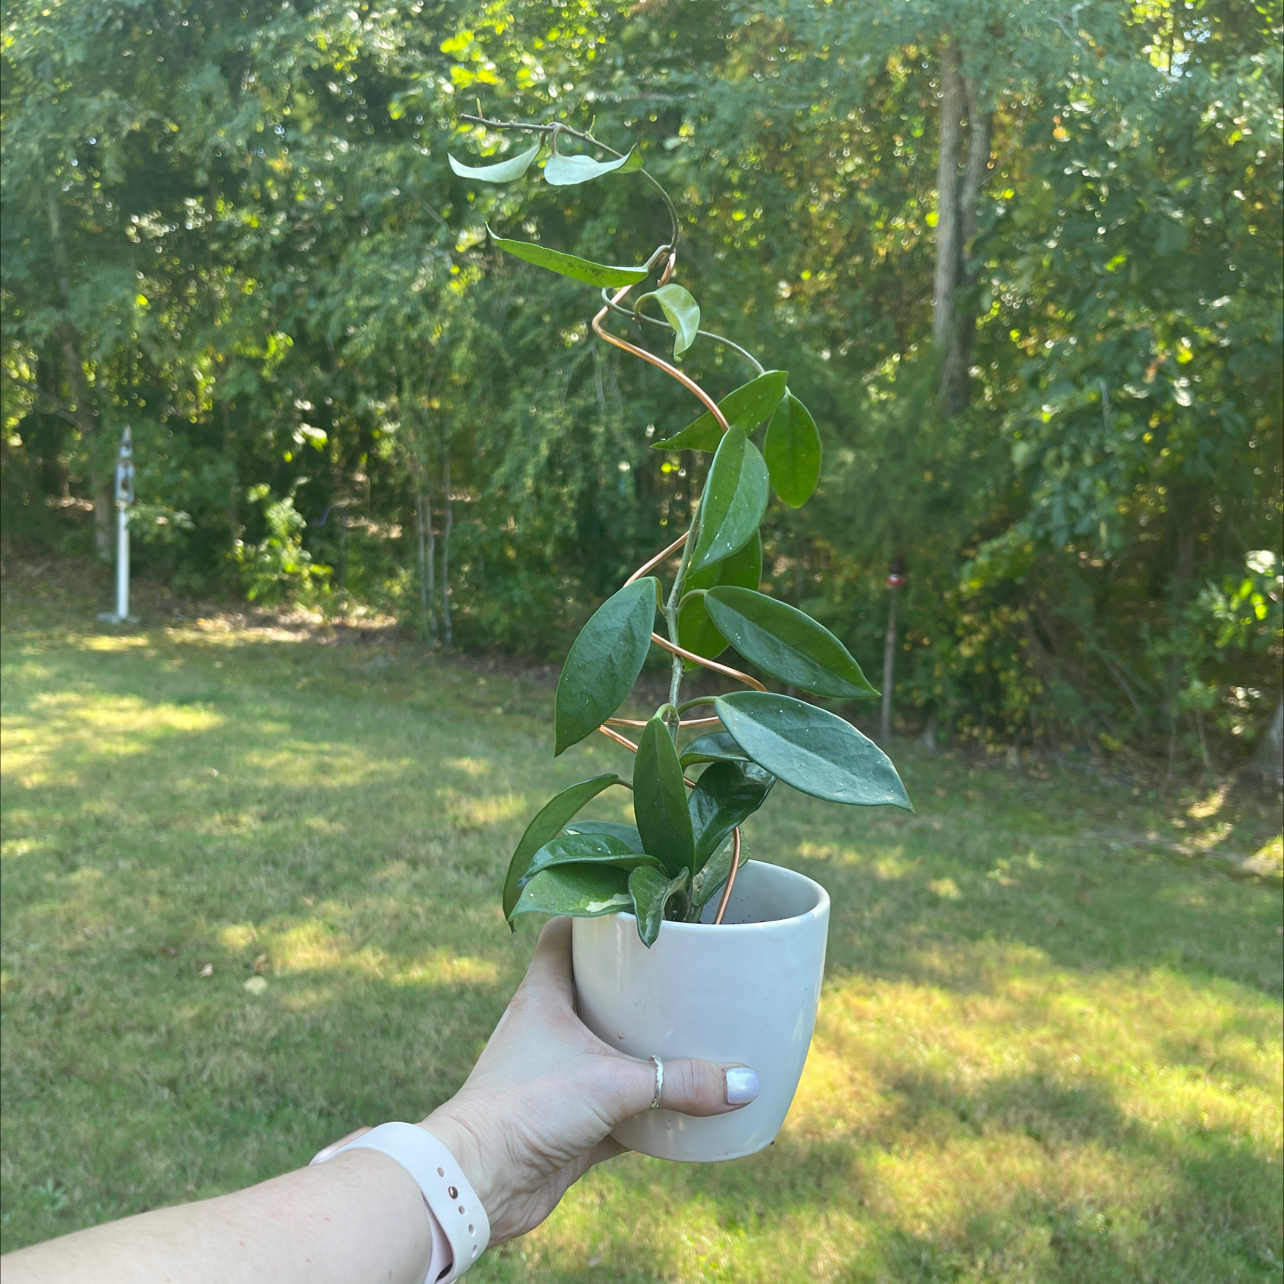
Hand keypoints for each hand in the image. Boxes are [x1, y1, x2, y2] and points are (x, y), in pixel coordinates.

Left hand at [417, 916, 756, 1243]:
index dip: (595, 917)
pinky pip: (619, 1111)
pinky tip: (686, 1110)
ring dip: (643, 1050)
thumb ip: (680, 1082)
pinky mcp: (567, 1125)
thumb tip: (745, 1083)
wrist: (477, 1182)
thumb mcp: (612, 1083)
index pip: (563, 934)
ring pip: (608, 1052)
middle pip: (593, 991)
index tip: (638, 910)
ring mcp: (556, 1078)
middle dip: (636, 985)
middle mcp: (547, 1030)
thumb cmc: (524, 1107)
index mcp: (543, 995)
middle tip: (684, 974)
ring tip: (696, 1035)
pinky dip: (649, 1111)